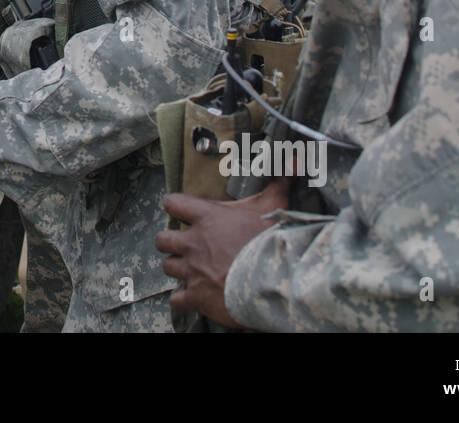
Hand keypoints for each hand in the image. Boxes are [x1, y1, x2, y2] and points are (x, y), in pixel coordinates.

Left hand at [155, 178, 289, 325]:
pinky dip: (183, 300)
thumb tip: (296, 158)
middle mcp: (193, 243)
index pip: (173, 203)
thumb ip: (280, 181)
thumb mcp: (276, 205)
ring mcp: (192, 270)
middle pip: (162, 239)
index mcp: (206, 218)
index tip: (181, 209)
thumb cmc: (270, 239)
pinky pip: (177, 300)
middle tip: (183, 245)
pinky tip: (193, 298)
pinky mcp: (196, 296)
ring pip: (168, 267)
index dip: (175, 205)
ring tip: (190, 271)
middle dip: (169, 242)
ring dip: (177, 269)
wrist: (273, 279)